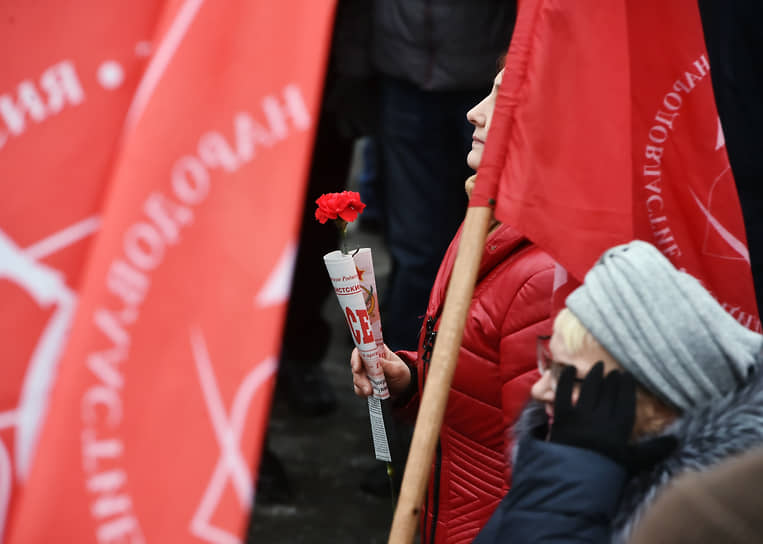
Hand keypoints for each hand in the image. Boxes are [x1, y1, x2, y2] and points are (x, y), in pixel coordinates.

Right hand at [351, 345, 410, 397]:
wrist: (403, 389)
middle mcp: (368, 361)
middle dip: (360, 377)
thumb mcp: (398, 369)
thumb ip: (388, 365)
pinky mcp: (364, 383)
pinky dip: (363, 392)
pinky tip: (372, 393)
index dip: (356, 357)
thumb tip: (378, 360)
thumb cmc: (401, 375)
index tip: (357, 367)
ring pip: (356, 378)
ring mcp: (364, 372)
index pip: (361, 349)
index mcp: (376, 352)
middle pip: (356, 365)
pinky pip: (358, 388)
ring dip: (362, 386)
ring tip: (371, 392)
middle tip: (367, 387)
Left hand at [550, 363, 675, 471]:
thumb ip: (654, 450)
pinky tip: (566, 368)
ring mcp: (581, 415)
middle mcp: (602, 416)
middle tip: (613, 370)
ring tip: (598, 367)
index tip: (627, 375)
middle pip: (608, 392)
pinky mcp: (562, 416)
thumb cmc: (607, 472)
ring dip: (594, 376)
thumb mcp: (634, 462)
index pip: (625, 400)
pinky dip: (564, 379)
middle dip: (611, 379)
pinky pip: (563, 392)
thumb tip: (676, 441)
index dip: (626, 386)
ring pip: (589, 389)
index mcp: (620, 427)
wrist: (576, 480)